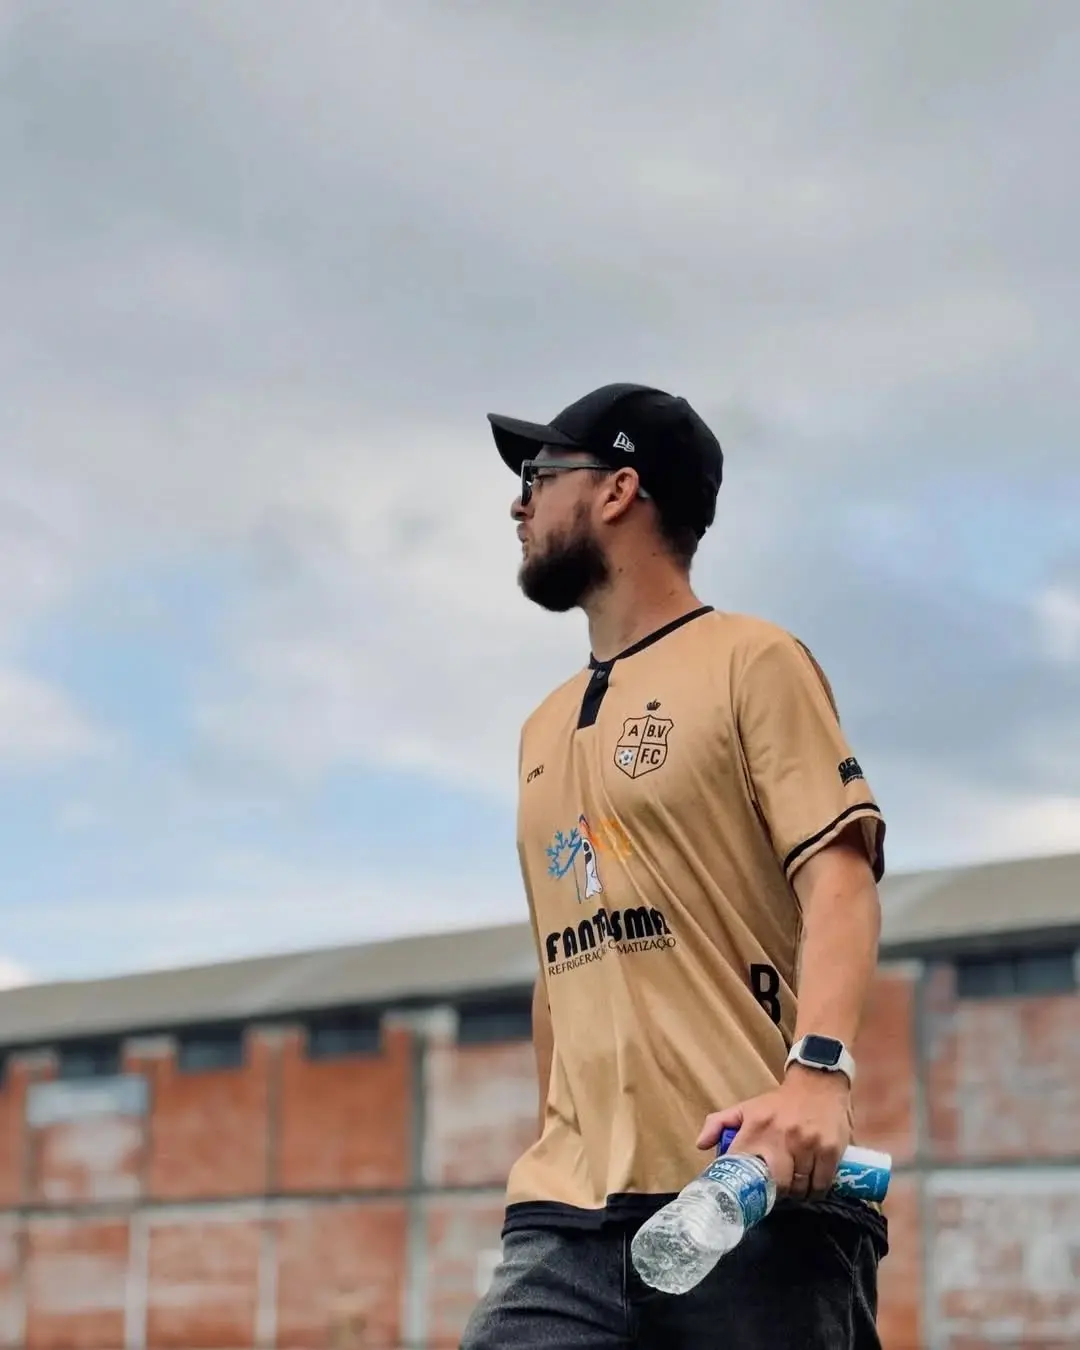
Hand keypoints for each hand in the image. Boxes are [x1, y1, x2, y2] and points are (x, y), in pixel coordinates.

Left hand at [696, 1068, 851, 1202]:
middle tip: (776, 1195)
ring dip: (797, 1195)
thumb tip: (700, 1145)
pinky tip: (811, 1187)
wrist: (819, 1082)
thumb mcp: (747, 1107)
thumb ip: (720, 1123)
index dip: (746, 1187)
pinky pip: (822, 1184)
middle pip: (777, 1184)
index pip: (744, 1166)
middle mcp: (781, 1136)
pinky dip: (816, 1191)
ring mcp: (808, 1144)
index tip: (748, 1195)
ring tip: (794, 1192)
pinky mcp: (830, 1149)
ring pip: (800, 1187)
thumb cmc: (780, 1102)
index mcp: (756, 1127)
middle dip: (776, 1195)